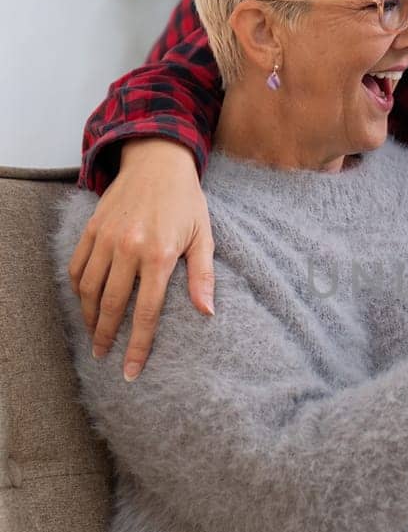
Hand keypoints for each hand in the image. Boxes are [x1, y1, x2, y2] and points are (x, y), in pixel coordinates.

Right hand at [67, 139, 214, 379]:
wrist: (158, 161)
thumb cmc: (187, 201)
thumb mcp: (204, 236)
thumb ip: (203, 275)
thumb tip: (207, 312)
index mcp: (160, 254)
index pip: (147, 312)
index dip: (138, 345)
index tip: (131, 370)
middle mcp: (129, 248)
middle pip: (112, 305)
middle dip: (107, 337)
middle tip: (104, 357)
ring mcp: (106, 238)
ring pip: (89, 289)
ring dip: (89, 317)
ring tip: (94, 336)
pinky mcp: (92, 229)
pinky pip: (77, 267)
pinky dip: (78, 289)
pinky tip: (85, 303)